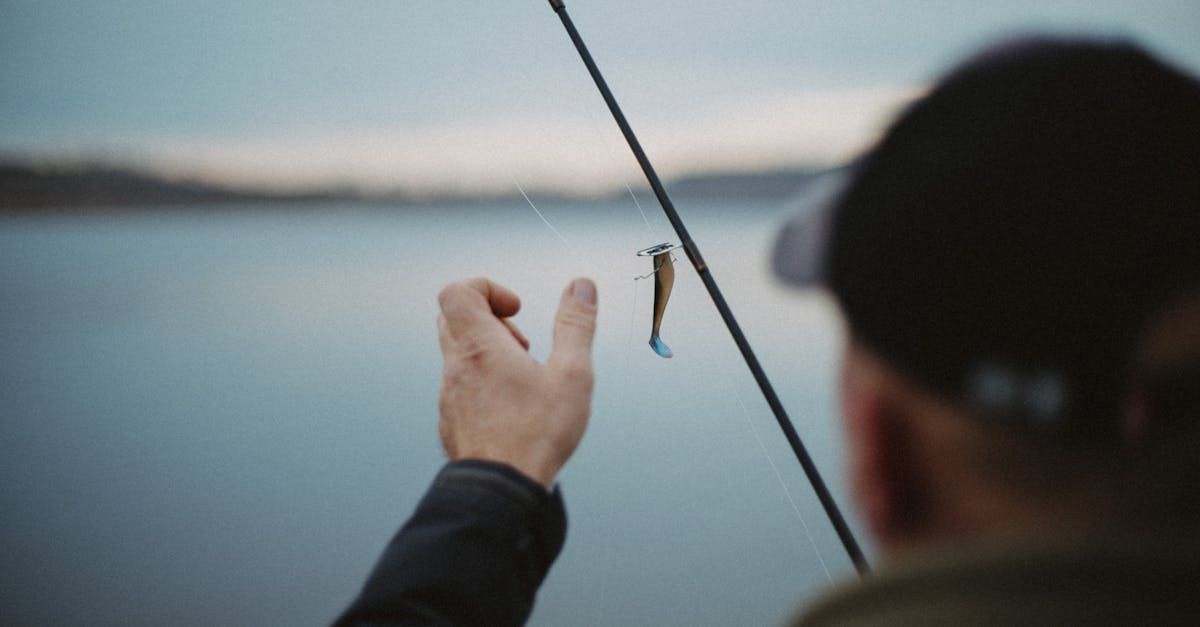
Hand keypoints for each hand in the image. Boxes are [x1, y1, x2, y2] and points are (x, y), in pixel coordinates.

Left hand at [436, 277, 597, 487]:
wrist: (500, 490)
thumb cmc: (535, 435)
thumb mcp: (572, 374)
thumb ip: (575, 325)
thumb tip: (580, 287)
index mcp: (479, 346)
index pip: (458, 292)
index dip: (488, 288)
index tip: (517, 309)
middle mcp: (456, 367)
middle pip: (455, 319)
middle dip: (491, 320)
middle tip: (522, 344)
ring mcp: (449, 395)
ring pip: (458, 355)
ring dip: (489, 354)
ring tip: (523, 378)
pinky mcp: (451, 421)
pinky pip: (460, 387)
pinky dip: (483, 383)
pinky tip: (513, 408)